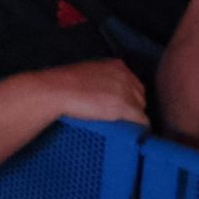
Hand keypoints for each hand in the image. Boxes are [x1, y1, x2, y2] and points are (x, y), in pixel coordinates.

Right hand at [29, 59, 148, 126]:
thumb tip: (108, 94)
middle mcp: (127, 76)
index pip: (134, 85)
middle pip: (140, 97)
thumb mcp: (88, 73)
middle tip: (114, 117)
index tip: (116, 106)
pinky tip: (125, 133)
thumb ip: (104, 79)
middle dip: (130, 107)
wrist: (57, 91)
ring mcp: (128, 92)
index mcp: (117, 66)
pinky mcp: (127, 108)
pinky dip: (136, 129)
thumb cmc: (65, 83)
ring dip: (132, 119)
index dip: (126, 97)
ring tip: (117, 126)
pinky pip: (142, 123)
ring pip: (141, 111)